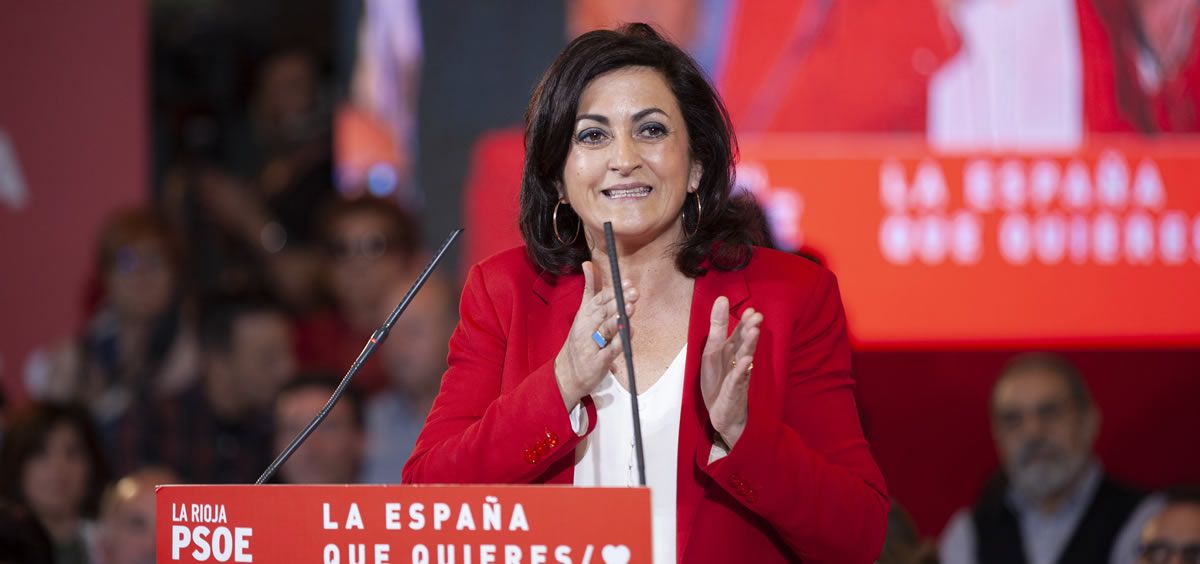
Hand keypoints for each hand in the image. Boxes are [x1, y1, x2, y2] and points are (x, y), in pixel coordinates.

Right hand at [554, 261, 638, 409]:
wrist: (568, 374)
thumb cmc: (580, 340)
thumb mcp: (583, 314)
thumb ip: (589, 290)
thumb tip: (588, 264)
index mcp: (583, 316)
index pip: (596, 301)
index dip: (611, 292)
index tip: (626, 282)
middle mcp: (585, 329)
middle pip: (602, 313)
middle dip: (618, 302)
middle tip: (633, 292)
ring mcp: (590, 346)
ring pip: (605, 330)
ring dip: (618, 318)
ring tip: (631, 307)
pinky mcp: (597, 362)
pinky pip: (609, 350)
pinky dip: (619, 341)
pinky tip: (629, 332)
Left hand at [700, 296, 762, 448]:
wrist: (721, 413)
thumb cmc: (718, 381)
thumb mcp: (711, 351)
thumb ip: (717, 327)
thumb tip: (722, 298)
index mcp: (730, 351)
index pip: (739, 334)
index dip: (744, 322)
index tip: (751, 309)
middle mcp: (736, 361)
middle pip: (744, 344)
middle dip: (750, 330)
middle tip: (757, 316)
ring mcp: (737, 377)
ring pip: (744, 359)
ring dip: (749, 346)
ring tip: (754, 332)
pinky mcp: (733, 391)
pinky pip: (737, 380)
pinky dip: (741, 371)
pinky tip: (746, 361)